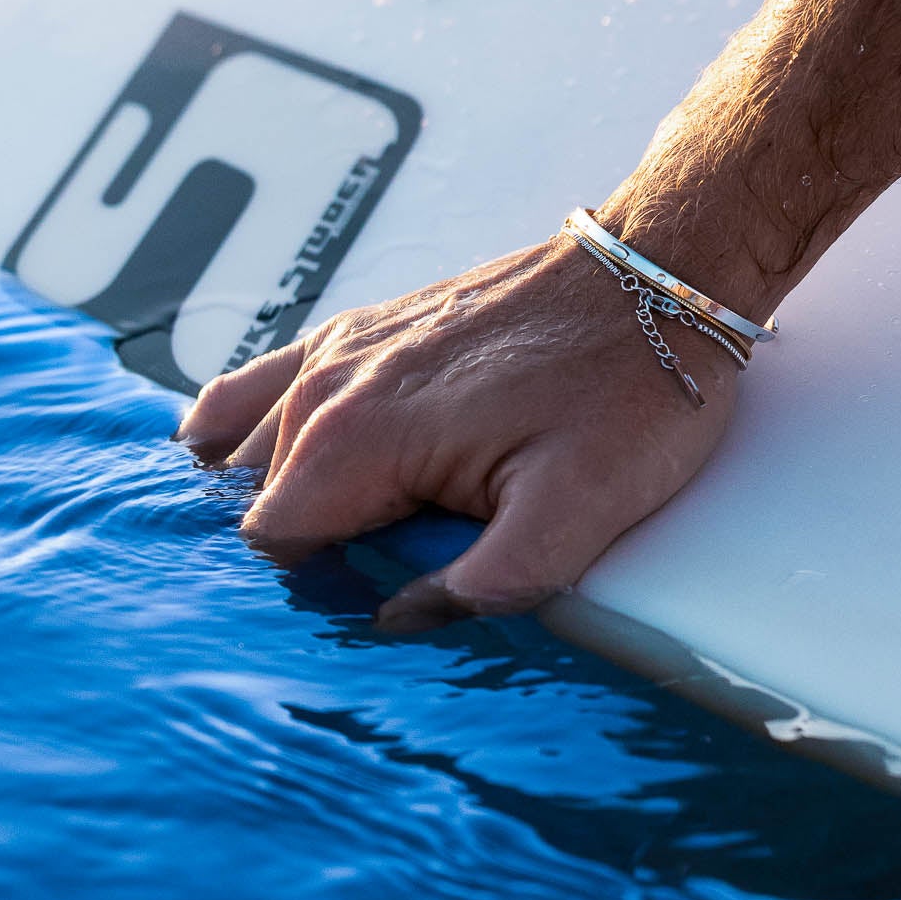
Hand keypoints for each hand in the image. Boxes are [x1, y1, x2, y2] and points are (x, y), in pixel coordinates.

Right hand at [175, 236, 737, 630]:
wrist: (656, 279)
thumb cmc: (629, 386)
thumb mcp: (577, 515)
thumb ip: (483, 586)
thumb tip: (400, 621)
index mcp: (360, 436)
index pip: (269, 546)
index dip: (314, 589)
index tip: (373, 601)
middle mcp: (330, 384)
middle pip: (252, 499)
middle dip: (302, 546)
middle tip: (380, 569)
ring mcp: (344, 347)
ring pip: (244, 443)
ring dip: (273, 491)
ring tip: (344, 529)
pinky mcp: (368, 329)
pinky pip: (263, 382)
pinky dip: (252, 428)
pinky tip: (270, 461)